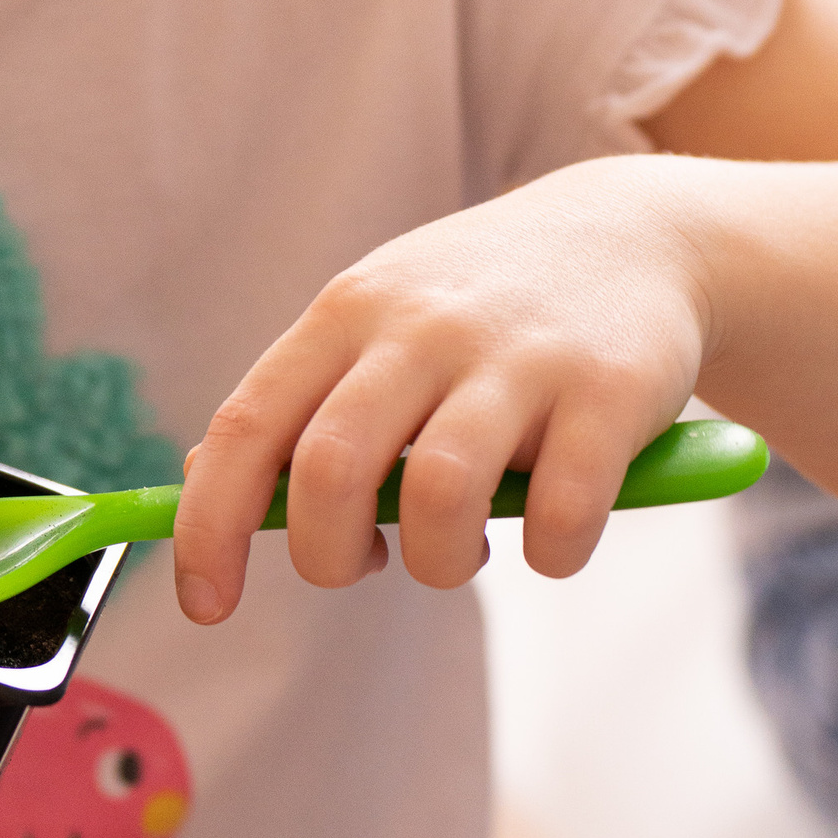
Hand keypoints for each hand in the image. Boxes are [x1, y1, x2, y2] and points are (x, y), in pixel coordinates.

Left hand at [172, 163, 709, 622]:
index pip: (246, 428)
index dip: (209, 528)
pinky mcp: (610, 391)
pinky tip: (553, 534)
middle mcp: (423, 328)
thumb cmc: (483, 302)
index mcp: (348, 315)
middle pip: (332, 470)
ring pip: (440, 499)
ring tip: (460, 550)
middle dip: (330, 557)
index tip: (204, 604)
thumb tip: (196, 486)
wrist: (641, 234)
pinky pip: (560, 517)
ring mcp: (518, 357)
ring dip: (439, 562)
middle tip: (365, 564)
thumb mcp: (377, 319)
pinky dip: (549, 554)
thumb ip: (299, 401)